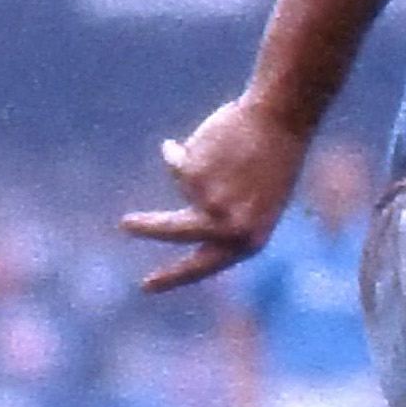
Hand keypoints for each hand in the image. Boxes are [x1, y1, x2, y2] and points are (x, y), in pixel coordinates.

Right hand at [121, 100, 311, 292]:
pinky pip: (174, 162)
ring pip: (181, 185)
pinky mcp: (193, 177)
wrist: (282, 120)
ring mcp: (209, 203)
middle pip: (174, 231)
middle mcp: (228, 228)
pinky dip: (181, 150)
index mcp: (250, 239)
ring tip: (228, 151)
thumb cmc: (273, 160)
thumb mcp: (257, 201)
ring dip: (192, 165)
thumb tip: (184, 226)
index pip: (204, 266)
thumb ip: (224, 220)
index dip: (173, 276)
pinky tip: (214, 140)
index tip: (145, 286)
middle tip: (124, 224)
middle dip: (148, 227)